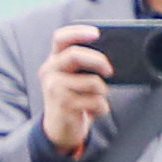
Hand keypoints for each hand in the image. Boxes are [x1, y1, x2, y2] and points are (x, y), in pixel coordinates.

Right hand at [36, 26, 112, 158]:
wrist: (61, 129)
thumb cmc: (74, 99)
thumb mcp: (76, 79)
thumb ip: (87, 66)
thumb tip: (112, 58)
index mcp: (55, 60)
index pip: (60, 38)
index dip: (78, 32)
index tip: (97, 33)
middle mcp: (50, 71)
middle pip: (75, 54)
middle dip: (98, 60)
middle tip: (110, 71)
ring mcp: (54, 88)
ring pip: (91, 82)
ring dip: (103, 92)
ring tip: (97, 98)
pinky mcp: (63, 105)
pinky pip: (95, 102)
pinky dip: (102, 108)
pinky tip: (93, 111)